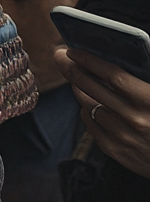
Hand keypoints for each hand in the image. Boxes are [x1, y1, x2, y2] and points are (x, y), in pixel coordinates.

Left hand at [54, 45, 149, 178]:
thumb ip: (145, 76)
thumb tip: (122, 56)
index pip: (113, 76)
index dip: (90, 61)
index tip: (73, 49)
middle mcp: (137, 121)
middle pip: (92, 90)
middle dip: (73, 70)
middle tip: (61, 57)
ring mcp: (124, 138)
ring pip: (88, 106)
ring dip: (80, 89)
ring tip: (76, 78)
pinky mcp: (116, 152)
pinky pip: (91, 125)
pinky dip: (88, 112)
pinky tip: (90, 103)